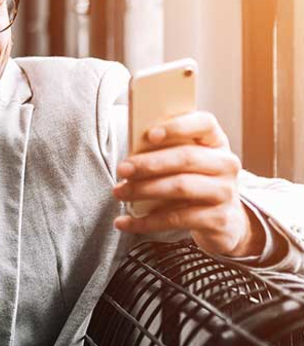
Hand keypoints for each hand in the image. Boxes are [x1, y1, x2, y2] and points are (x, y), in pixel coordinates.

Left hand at [111, 111, 263, 256]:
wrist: (225, 220)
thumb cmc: (195, 182)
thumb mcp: (186, 163)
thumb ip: (165, 151)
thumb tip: (131, 152)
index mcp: (216, 142)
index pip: (204, 123)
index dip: (178, 126)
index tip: (150, 135)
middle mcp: (225, 164)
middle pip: (186, 158)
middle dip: (149, 163)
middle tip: (122, 169)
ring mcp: (224, 193)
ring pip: (181, 187)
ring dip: (144, 190)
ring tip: (119, 192)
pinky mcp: (217, 220)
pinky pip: (176, 219)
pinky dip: (146, 221)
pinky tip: (125, 222)